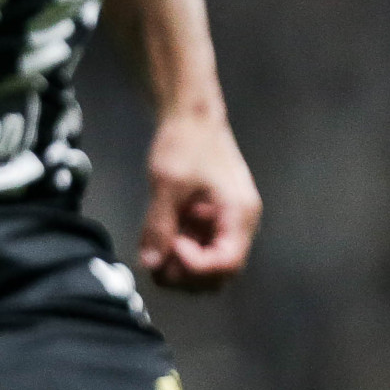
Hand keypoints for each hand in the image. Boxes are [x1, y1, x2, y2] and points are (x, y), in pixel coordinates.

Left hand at [139, 108, 261, 291]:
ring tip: (152, 257)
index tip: (172, 246)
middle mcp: (237, 225)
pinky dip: (178, 254)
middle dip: (188, 275)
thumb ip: (159, 224)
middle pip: (220, 272)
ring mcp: (223, 224)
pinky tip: (156, 245)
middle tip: (156, 262)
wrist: (190, 115)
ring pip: (207, 266)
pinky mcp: (208, 220)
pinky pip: (198, 249)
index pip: (228, 262)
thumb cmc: (186, 142)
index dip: (197, 265)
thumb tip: (150, 264)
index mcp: (239, 214)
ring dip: (181, 269)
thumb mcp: (168, 183)